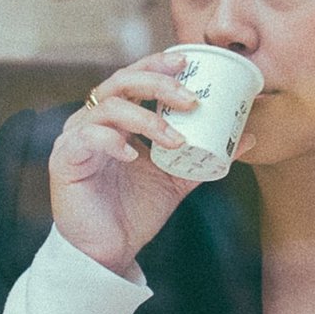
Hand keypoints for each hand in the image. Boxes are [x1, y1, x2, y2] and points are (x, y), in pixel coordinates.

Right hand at [50, 53, 202, 277]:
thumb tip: (249, 137)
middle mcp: (95, 120)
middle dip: (159, 83)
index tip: (189, 61)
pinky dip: (112, 141)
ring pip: (108, 107)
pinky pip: (86, 137)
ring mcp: (77, 137)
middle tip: (191, 99)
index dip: (158, 64)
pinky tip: (133, 156)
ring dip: (147, 119)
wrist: (108, 252)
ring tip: (175, 139)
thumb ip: (206, 155)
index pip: (136, 76)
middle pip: (121, 81)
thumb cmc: (135, 210)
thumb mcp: (177, 178)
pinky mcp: (65, 159)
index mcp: (119, 118)